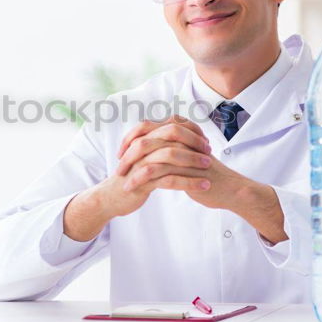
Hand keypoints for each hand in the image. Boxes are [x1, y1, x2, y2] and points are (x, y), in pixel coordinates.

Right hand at [63, 116, 210, 240]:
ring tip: (209, 167)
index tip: (204, 141)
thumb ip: (159, 146)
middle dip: (194, 141)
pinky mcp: (143, 181)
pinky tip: (203, 186)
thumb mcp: (145, 158)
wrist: (112, 197)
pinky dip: (189, 182)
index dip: (190, 130)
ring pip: (172, 155)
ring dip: (193, 160)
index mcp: (145, 138)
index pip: (171, 124)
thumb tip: (180, 139)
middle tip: (209, 151)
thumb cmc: (133, 177)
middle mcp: (143, 146)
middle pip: (173, 134)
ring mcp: (142, 162)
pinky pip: (170, 179)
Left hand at [116, 115, 286, 243]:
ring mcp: (183, 153)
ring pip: (149, 156)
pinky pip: (158, 172)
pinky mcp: (185, 169)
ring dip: (133, 170)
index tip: (121, 153)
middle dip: (127, 156)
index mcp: (178, 132)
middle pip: (144, 140)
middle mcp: (180, 139)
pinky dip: (142, 180)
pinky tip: (134, 189)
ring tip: (123, 184)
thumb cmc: (206, 174)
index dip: (130, 139)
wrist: (228, 189)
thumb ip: (172, 148)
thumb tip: (150, 146)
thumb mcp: (187, 156)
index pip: (146, 127)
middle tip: (118, 169)